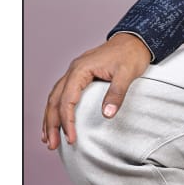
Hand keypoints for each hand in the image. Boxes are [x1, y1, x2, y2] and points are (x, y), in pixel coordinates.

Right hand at [42, 33, 151, 150]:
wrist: (136, 39)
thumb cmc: (131, 54)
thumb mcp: (127, 73)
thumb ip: (116, 93)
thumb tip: (107, 115)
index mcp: (81, 69)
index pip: (67, 100)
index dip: (67, 121)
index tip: (71, 139)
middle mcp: (74, 70)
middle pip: (55, 100)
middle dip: (51, 124)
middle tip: (51, 144)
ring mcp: (75, 72)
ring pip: (55, 97)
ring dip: (50, 118)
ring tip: (47, 138)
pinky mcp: (80, 75)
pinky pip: (62, 93)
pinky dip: (56, 108)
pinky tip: (55, 120)